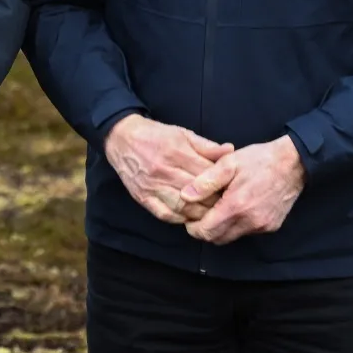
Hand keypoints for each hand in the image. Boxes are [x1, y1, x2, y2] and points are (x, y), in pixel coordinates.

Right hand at [103, 115, 233, 224]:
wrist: (121, 138)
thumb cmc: (155, 135)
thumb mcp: (182, 134)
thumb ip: (206, 146)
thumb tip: (230, 151)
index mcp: (176, 152)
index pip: (207, 173)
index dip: (222, 182)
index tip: (231, 187)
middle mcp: (164, 171)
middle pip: (198, 193)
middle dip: (215, 200)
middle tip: (225, 203)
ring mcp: (152, 186)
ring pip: (184, 207)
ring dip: (200, 213)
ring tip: (211, 213)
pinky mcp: (143, 197)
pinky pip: (166, 214)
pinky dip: (180, 218)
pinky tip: (189, 216)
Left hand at [182, 136, 304, 244]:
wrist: (293, 163)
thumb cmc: (258, 160)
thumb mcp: (228, 163)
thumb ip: (205, 181)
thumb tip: (185, 196)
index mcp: (237, 206)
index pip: (207, 231)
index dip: (193, 227)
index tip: (188, 217)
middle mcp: (251, 222)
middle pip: (217, 239)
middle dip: (204, 230)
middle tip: (199, 214)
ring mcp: (262, 227)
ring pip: (232, 237)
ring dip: (220, 229)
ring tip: (215, 209)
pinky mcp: (271, 227)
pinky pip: (246, 232)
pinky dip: (236, 225)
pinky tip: (234, 208)